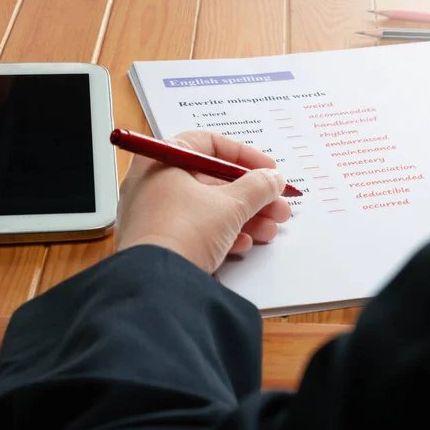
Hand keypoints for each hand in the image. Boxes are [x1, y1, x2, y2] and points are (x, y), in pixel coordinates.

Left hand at [115, 130, 291, 273]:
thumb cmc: (185, 231)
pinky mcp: (158, 244)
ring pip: (207, 208)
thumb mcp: (232, 204)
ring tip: (270, 229)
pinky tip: (244, 244)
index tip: (268, 168)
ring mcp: (152, 215)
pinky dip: (223, 234)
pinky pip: (195, 230)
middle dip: (251, 194)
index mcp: (161, 161)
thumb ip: (258, 186)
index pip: (208, 144)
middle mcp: (152, 184)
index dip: (244, 155)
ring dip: (244, 217)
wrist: (156, 284)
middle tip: (277, 204)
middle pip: (212, 180)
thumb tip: (273, 178)